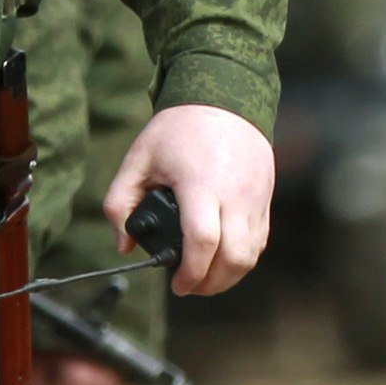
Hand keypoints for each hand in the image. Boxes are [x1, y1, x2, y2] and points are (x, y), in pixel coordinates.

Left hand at [106, 104, 274, 296]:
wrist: (225, 99)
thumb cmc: (178, 130)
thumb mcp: (138, 158)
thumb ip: (120, 202)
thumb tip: (124, 244)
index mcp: (201, 183)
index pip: (203, 240)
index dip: (191, 272)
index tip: (175, 282)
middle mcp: (235, 194)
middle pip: (233, 257)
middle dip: (210, 283)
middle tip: (187, 286)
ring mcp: (255, 198)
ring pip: (250, 255)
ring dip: (228, 276)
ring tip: (203, 278)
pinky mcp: (265, 199)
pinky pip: (259, 241)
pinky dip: (241, 259)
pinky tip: (221, 259)